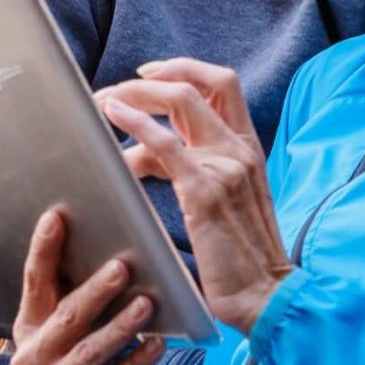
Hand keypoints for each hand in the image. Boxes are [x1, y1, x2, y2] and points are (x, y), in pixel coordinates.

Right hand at [10, 210, 165, 364]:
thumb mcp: (69, 339)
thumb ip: (79, 304)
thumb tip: (117, 259)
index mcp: (27, 330)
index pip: (33, 282)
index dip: (43, 250)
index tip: (57, 216)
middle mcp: (28, 358)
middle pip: (66, 318)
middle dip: (95, 291)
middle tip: (123, 267)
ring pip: (88, 353)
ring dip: (120, 327)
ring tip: (148, 304)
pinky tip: (157, 347)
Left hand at [96, 58, 290, 332]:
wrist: (263, 295)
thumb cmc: (239, 257)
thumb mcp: (224, 200)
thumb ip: (194, 168)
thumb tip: (144, 152)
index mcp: (248, 148)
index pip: (222, 84)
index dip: (184, 68)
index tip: (147, 74)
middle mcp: (241, 149)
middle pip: (196, 85)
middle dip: (149, 80)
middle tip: (113, 91)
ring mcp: (226, 165)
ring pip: (180, 101)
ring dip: (135, 95)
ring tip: (101, 105)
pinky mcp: (205, 190)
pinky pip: (165, 143)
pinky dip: (135, 121)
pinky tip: (112, 116)